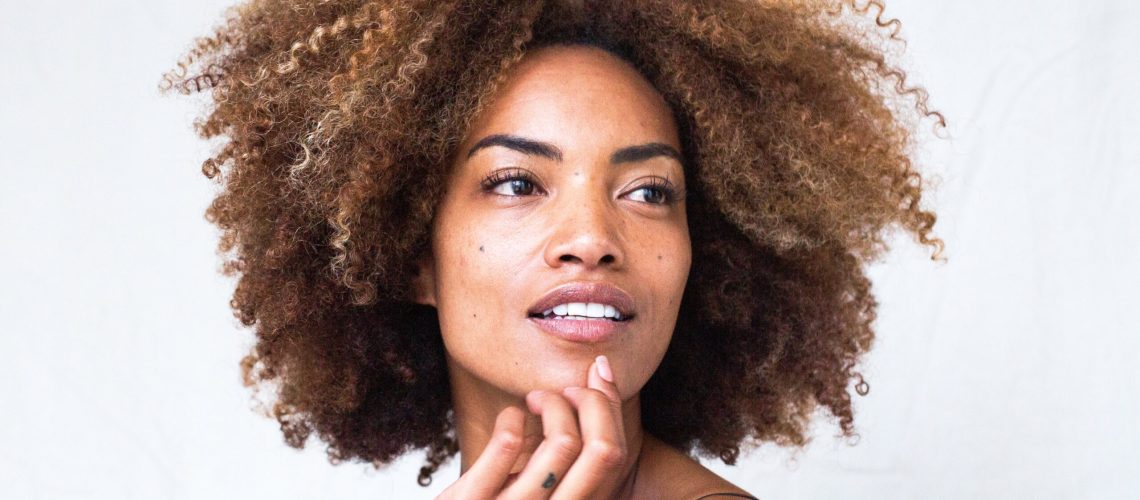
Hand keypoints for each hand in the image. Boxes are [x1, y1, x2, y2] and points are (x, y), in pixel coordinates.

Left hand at [436, 355, 628, 498]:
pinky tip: (510, 417)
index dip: (609, 406)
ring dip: (551, 403)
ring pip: (562, 443)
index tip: (592, 380)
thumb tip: (600, 373)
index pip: (614, 454)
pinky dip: (512, 417)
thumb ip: (563, 452)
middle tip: (564, 391)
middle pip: (603, 449)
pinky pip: (508, 444)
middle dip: (591, 401)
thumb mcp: (537, 485)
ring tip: (532, 401)